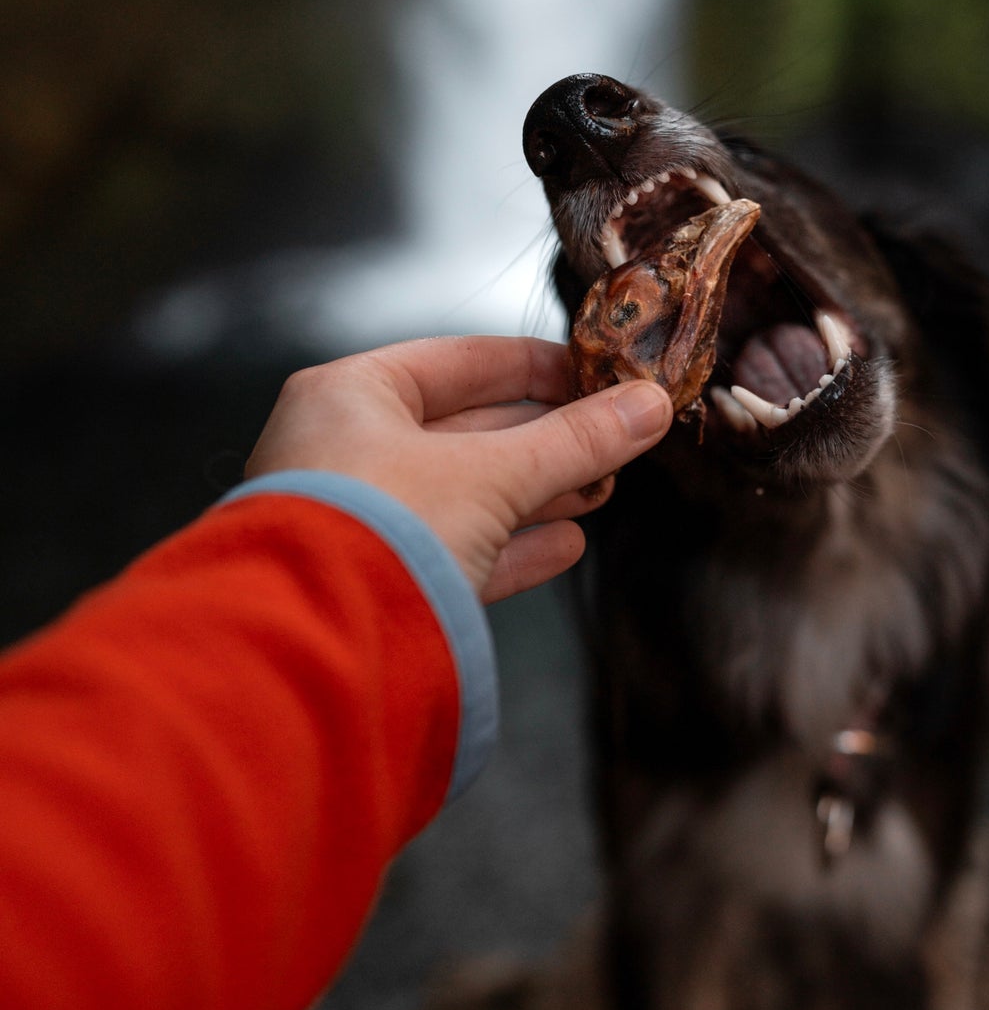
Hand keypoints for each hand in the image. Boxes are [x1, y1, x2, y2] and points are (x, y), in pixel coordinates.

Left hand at [245, 336, 671, 602]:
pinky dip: (509, 545)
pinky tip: (563, 544)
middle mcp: (341, 451)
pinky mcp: (373, 581)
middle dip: (545, 439)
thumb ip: (577, 440)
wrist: (317, 648)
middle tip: (610, 437)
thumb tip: (650, 406)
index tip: (597, 374)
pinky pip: (452, 550)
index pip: (459, 362)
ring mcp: (355, 519)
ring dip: (536, 493)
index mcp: (349, 396)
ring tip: (599, 489)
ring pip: (463, 494)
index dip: (535, 367)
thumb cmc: (380, 531)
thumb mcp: (495, 474)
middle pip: (465, 430)